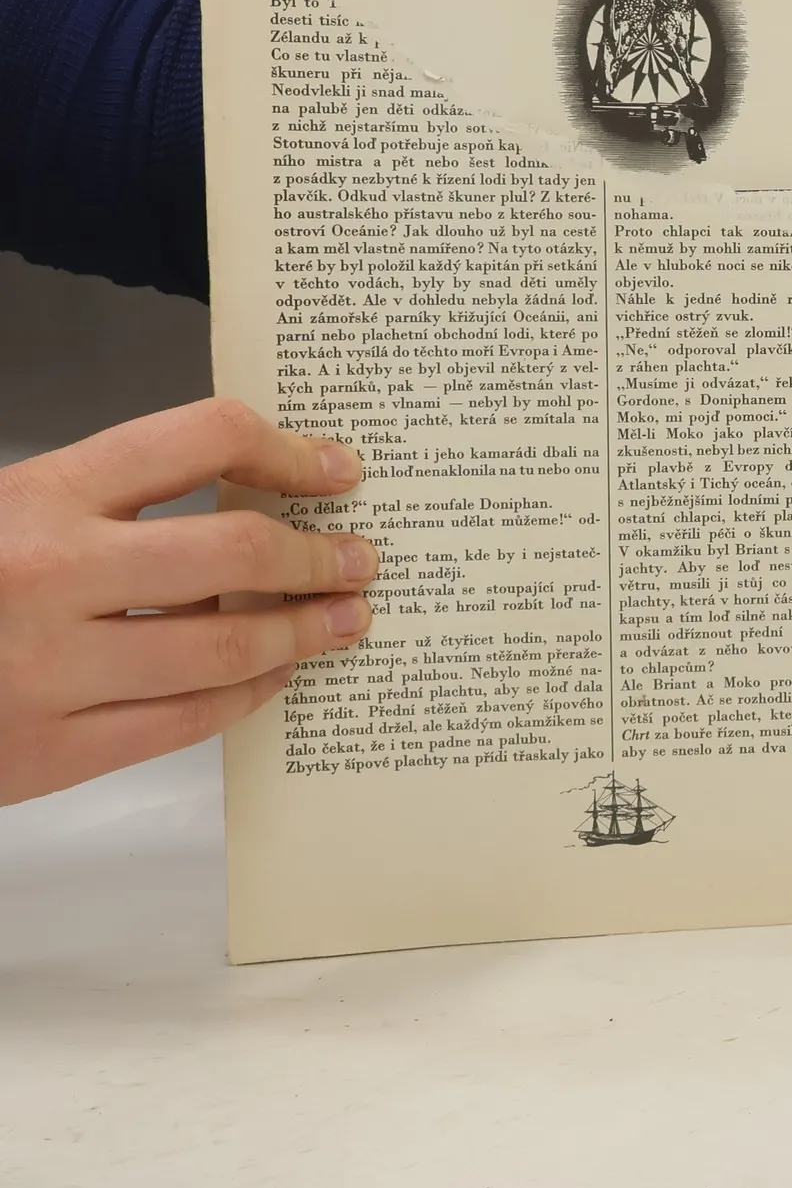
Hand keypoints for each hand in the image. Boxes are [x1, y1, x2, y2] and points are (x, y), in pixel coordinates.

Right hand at [0, 399, 376, 804]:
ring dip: (301, 633)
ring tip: (344, 621)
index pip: (201, 437)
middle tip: (361, 558)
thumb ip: (112, 498)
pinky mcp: (53, 751)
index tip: (337, 469)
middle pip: (234, 552)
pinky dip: (247, 695)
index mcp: (42, 492)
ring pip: (223, 649)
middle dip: (316, 556)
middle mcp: (51, 573)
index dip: (288, 450)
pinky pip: (185, 721)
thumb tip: (252, 497)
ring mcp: (52, 669)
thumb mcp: (14, 507)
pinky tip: (274, 677)